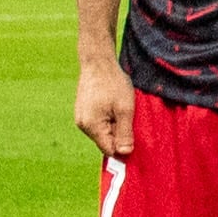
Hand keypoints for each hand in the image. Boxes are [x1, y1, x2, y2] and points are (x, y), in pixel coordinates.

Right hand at [71, 47, 135, 163]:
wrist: (97, 62)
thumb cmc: (113, 84)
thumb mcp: (125, 110)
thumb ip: (124, 133)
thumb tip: (124, 154)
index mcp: (92, 127)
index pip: (109, 150)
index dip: (124, 148)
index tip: (136, 138)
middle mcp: (82, 125)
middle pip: (106, 141)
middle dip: (120, 135)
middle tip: (130, 117)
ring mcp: (81, 117)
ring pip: (103, 131)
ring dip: (115, 125)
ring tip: (121, 108)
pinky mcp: (83, 110)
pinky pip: (99, 122)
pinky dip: (109, 118)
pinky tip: (115, 105)